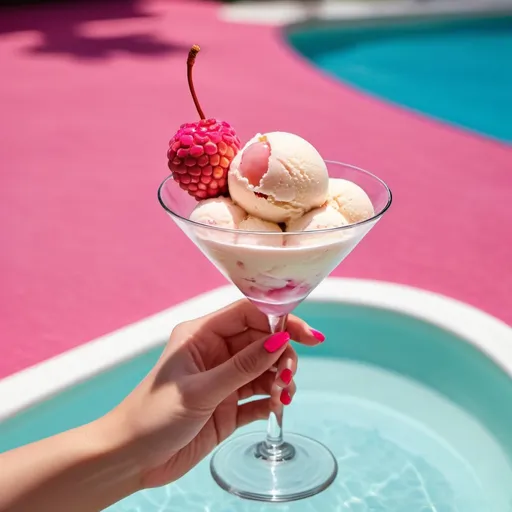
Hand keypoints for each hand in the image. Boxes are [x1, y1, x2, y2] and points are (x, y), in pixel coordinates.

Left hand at [109, 299, 323, 488]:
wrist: (131, 459)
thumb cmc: (152, 416)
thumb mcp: (200, 390)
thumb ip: (243, 367)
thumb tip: (280, 340)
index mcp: (202, 335)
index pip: (248, 314)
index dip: (279, 319)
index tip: (306, 335)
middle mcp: (216, 352)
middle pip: (262, 341)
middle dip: (282, 355)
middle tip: (289, 377)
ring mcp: (224, 379)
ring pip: (264, 369)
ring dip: (279, 380)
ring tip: (281, 397)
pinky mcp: (229, 405)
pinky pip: (259, 396)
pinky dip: (271, 401)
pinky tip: (275, 409)